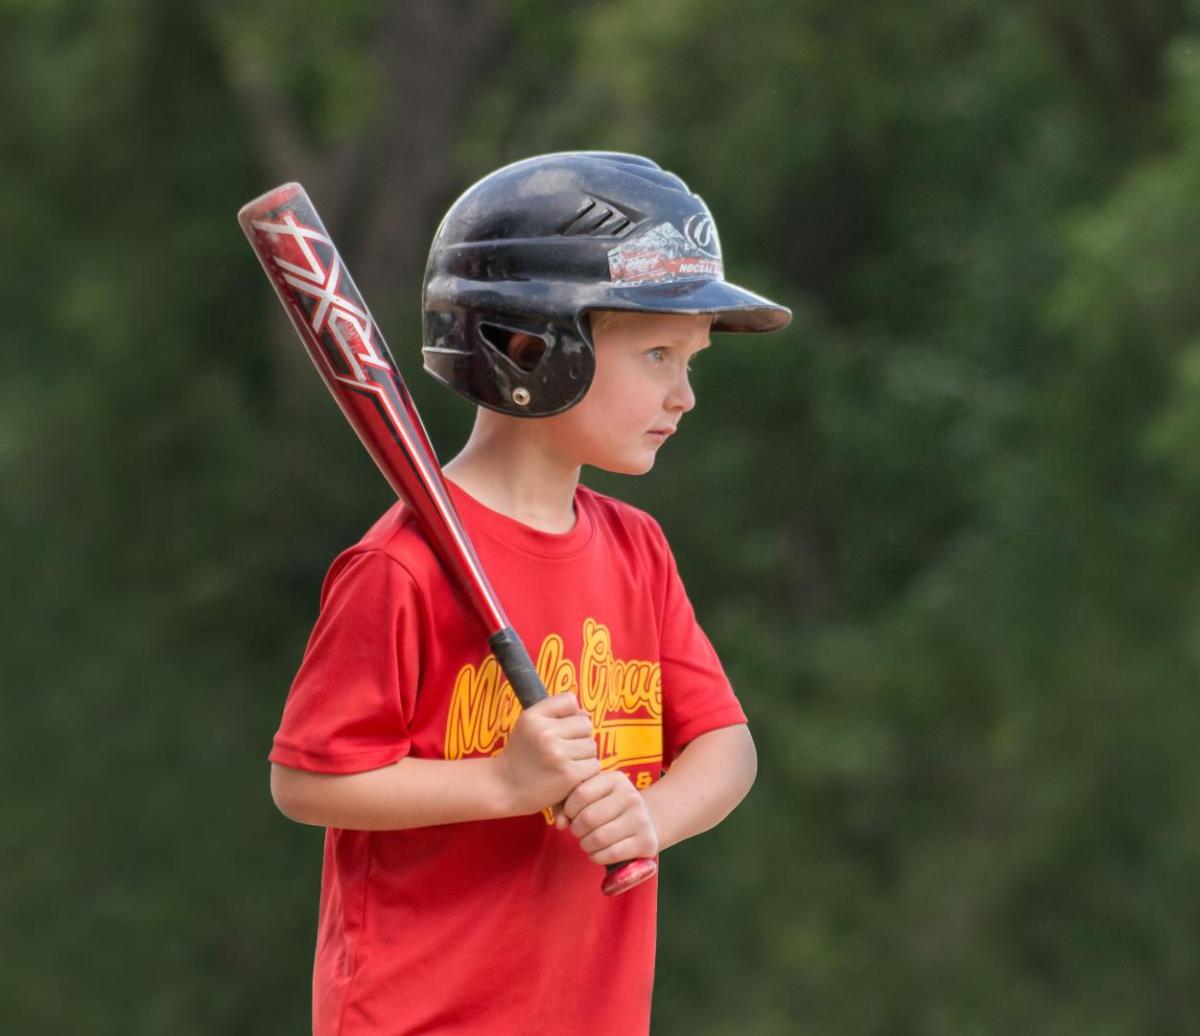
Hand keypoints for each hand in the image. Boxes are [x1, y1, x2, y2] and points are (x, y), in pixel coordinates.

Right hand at [493, 694, 600, 814]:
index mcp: (534, 717)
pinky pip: (593, 765)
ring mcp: (557, 754)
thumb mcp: (529, 724)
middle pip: (585, 725)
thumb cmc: (521, 755)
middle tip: (562, 751)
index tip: (559, 729)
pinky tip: (570, 777)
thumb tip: (586, 714)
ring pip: (592, 746)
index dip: (569, 715)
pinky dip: (586, 773)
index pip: (569, 701)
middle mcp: (545, 732)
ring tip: (565, 764)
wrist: (505, 788)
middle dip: (578, 737)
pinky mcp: (568, 775)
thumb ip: (555, 711)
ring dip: (584, 756)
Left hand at [557, 771, 659, 865]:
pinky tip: (597, 853)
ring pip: (599, 838)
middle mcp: (631, 796)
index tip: (570, 815)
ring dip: (585, 844)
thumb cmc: (609, 808)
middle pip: (589, 818)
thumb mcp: (593, 797)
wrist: (645, 822)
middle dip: (577, 829)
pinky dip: (597, 857)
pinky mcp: (646, 841)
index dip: (568, 809)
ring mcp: (641, 819)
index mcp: (616, 780)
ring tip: (587, 842)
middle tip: (578, 831)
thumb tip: (560, 823)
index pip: (581, 793)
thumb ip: (569, 804)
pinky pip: (611, 853)